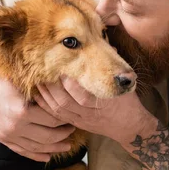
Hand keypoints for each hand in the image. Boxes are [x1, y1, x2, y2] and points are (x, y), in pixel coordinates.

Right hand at [0, 55, 75, 161]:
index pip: (52, 119)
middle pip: (48, 136)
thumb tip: (60, 95)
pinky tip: (47, 157)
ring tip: (66, 145)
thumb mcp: (21, 82)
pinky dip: (36, 156)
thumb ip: (39, 93)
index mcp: (22, 111)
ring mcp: (8, 135)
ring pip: (37, 147)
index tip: (72, 114)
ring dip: (54, 147)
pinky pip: (22, 152)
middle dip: (64, 134)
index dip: (65, 117)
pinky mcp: (2, 139)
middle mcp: (15, 127)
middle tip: (73, 128)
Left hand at [35, 76, 155, 144]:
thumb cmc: (127, 102)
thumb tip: (105, 42)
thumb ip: (114, 65)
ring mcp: (81, 119)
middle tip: (45, 72)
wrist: (129, 127)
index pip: (83, 96)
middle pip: (66, 102)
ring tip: (39, 80)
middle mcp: (90, 113)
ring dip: (47, 94)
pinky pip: (57, 116)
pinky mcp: (75, 123)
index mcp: (104, 103)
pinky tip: (39, 94)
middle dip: (53, 87)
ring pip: (59, 109)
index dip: (71, 85)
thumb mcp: (125, 84)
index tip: (63, 71)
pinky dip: (46, 105)